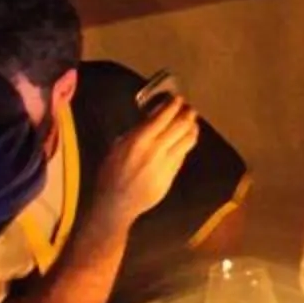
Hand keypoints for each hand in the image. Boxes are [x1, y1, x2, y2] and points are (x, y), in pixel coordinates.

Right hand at [97, 95, 201, 227]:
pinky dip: (187, 144)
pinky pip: (183, 154)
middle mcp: (155, 150)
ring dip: (192, 128)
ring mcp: (166, 163)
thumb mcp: (117, 147)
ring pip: (187, 140)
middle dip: (187, 114)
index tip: (178, 99)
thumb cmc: (111, 174)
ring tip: (192, 123)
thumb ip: (135, 133)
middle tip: (189, 109)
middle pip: (180, 126)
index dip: (173, 106)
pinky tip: (187, 140)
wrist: (116, 203)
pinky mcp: (172, 175)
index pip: (162, 117)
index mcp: (139, 140)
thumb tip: (150, 120)